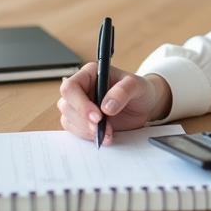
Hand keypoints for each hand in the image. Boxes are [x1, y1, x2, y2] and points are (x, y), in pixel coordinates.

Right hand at [56, 63, 170, 144]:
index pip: (71, 87)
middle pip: (66, 105)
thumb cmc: (139, 90)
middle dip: (83, 120)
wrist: (145, 106)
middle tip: (101, 128)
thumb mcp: (137, 85)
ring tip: (107, 134)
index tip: (98, 117)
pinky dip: (88, 136)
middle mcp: (82, 88)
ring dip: (86, 130)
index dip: (80, 103)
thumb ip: (123, 91)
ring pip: (68, 119)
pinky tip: (104, 136)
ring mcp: (80, 105)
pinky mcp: (83, 120)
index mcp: (90, 74)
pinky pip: (75, 130)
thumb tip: (106, 106)